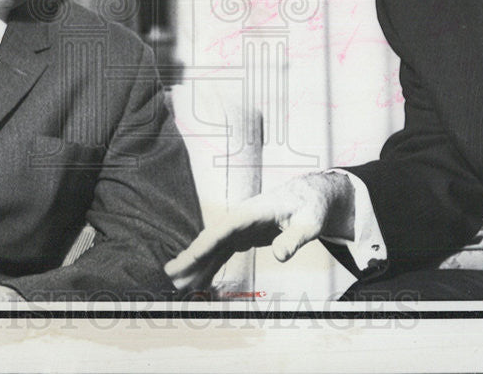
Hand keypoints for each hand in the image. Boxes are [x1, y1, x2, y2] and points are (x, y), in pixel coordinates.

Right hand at [164, 171, 353, 291]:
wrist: (312, 196)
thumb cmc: (311, 206)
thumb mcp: (310, 223)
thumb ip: (296, 238)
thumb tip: (281, 256)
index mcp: (252, 212)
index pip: (224, 229)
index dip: (205, 243)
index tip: (188, 258)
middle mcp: (240, 218)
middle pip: (211, 239)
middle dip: (190, 258)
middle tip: (171, 276)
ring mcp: (239, 228)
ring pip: (212, 248)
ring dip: (195, 267)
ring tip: (178, 286)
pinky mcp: (242, 236)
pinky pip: (221, 253)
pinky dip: (209, 267)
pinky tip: (199, 283)